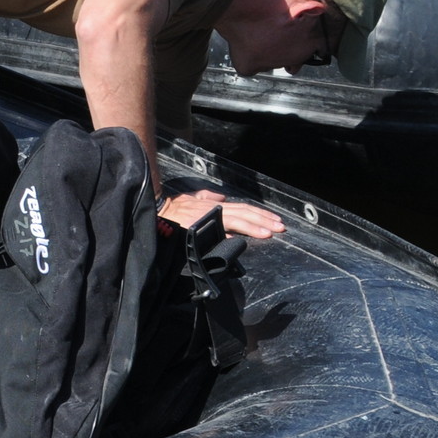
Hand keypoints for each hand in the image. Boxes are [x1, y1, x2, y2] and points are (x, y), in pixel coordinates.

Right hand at [161, 188, 284, 240]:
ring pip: (237, 220)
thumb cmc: (174, 206)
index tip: (275, 220)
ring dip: (254, 226)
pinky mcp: (200, 225)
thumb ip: (208, 197)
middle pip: (246, 213)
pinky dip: (230, 235)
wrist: (157, 209)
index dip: (261, 214)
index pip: (244, 208)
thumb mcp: (194, 197)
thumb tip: (223, 198)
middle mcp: (216, 208)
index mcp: (217, 204)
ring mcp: (209, 217)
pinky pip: (218, 230)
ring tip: (269, 232)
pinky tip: (242, 240)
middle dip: (264, 220)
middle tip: (281, 227)